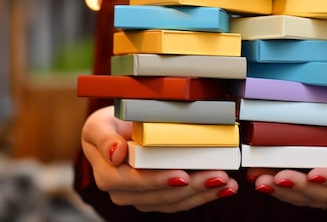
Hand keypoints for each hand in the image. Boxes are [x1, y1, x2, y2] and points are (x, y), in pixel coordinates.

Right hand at [80, 106, 238, 212]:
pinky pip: (181, 201)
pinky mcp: (158, 197)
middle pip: (159, 196)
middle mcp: (123, 192)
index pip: (133, 182)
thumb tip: (116, 153)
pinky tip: (224, 188)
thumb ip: (104, 137)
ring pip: (174, 202)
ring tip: (226, 182)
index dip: (158, 180)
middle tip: (218, 176)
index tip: (182, 175)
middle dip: (192, 188)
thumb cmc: (108, 126)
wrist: (114, 132)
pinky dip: (204, 195)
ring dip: (203, 194)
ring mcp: (142, 197)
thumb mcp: (99, 124)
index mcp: (107, 174)